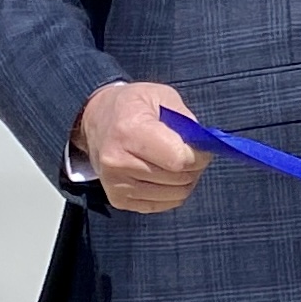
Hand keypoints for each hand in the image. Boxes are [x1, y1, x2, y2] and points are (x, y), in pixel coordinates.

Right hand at [76, 81, 207, 214]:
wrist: (94, 120)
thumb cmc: (131, 105)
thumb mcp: (161, 96)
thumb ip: (186, 120)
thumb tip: (206, 145)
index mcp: (129, 131)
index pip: (178, 159)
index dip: (199, 155)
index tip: (202, 147)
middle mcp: (118, 161)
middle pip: (178, 178)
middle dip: (195, 167)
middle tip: (193, 153)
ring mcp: (116, 184)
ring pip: (173, 195)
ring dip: (185, 181)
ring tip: (179, 163)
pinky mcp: (118, 199)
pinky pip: (160, 205)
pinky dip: (171, 192)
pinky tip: (166, 174)